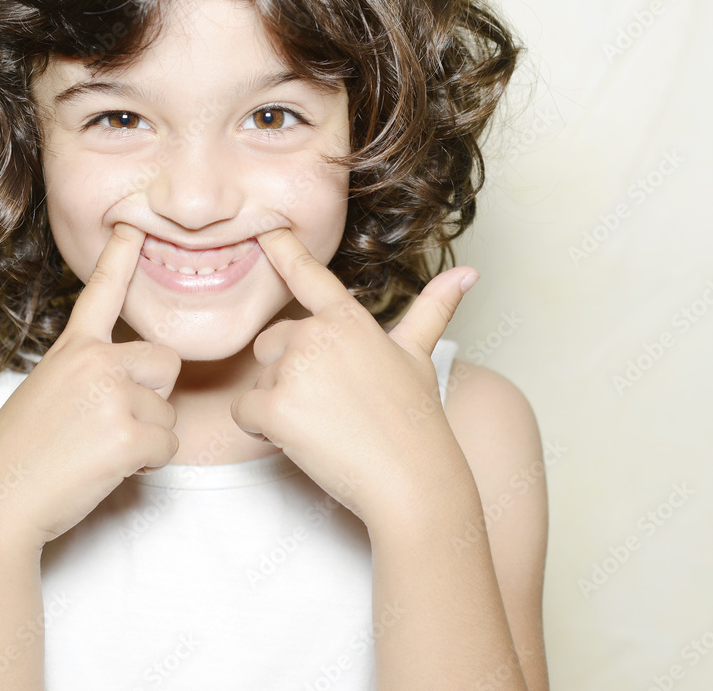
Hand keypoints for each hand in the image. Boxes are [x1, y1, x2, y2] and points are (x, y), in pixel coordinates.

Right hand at [0, 222, 181, 548]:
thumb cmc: (18, 456)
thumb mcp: (45, 392)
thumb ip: (88, 373)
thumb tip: (135, 379)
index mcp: (72, 348)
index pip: (101, 292)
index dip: (120, 257)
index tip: (132, 225)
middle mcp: (94, 360)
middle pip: (165, 363)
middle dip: (153, 396)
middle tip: (110, 424)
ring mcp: (111, 393)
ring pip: (168, 411)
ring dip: (146, 436)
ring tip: (98, 450)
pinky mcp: (126, 433)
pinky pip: (167, 445)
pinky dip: (147, 464)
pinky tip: (107, 469)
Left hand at [229, 227, 476, 529]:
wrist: (414, 483)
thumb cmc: (417, 422)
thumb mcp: (419, 357)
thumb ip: (433, 309)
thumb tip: (468, 272)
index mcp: (348, 320)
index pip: (308, 276)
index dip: (282, 249)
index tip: (264, 229)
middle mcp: (317, 335)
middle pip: (270, 344)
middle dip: (286, 373)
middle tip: (329, 406)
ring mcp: (295, 369)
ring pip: (259, 382)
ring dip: (279, 405)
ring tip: (325, 425)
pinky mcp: (276, 407)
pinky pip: (244, 413)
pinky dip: (262, 431)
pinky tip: (302, 442)